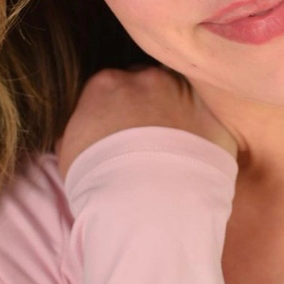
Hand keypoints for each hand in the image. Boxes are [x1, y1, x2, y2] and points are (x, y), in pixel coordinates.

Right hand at [57, 66, 237, 178]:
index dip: (117, 107)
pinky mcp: (214, 114)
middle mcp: (147, 77)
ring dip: (178, 113)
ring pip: (181, 94)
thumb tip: (80, 127)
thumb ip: (77, 128)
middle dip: (148, 102)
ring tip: (174, 147)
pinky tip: (197, 155)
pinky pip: (210, 118)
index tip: (119, 127)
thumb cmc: (98, 182)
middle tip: (148, 137)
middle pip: (147, 83)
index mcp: (106, 83)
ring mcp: (184, 92)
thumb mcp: (69, 153)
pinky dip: (204, 132)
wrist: (148, 206)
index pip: (112, 84)